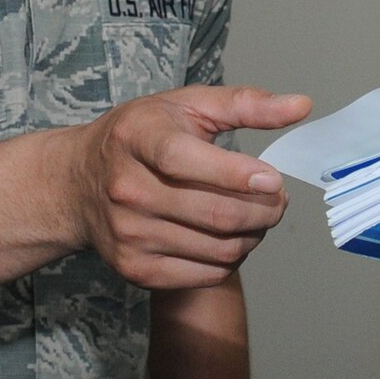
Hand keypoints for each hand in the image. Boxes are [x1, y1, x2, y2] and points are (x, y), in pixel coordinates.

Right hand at [62, 85, 310, 288]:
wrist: (77, 183)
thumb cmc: (141, 136)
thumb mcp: (186, 105)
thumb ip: (246, 104)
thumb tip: (302, 105)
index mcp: (137, 138)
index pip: (185, 161)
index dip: (237, 175)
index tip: (274, 178)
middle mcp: (127, 189)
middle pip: (215, 214)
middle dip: (265, 210)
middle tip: (278, 199)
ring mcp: (129, 234)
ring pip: (220, 249)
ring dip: (255, 235)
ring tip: (257, 216)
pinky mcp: (135, 269)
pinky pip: (207, 274)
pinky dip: (234, 259)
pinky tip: (232, 237)